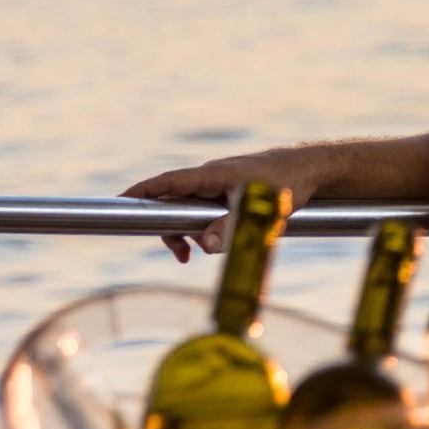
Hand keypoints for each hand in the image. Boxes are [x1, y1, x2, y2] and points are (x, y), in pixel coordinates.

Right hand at [123, 146, 333, 263]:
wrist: (310, 171)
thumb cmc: (286, 185)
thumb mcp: (259, 211)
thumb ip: (230, 229)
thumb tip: (202, 247)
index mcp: (212, 175)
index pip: (167, 183)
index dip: (141, 192)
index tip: (117, 203)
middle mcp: (210, 178)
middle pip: (173, 201)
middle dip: (168, 227)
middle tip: (178, 254)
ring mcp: (219, 185)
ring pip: (189, 210)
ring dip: (186, 232)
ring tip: (188, 257)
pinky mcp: (229, 193)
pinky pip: (205, 211)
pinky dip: (202, 228)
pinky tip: (205, 246)